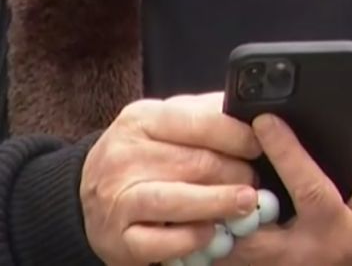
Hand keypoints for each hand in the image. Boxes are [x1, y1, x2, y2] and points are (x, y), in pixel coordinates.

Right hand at [80, 92, 261, 265]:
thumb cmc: (142, 155)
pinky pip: (161, 242)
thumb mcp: (166, 122)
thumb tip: (250, 109)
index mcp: (141, 119)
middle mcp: (124, 156)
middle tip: (256, 180)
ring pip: (178, 200)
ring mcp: (117, 199)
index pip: (200, 122)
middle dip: (236, 173)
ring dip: (220, 202)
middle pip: (196, 163)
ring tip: (247, 203)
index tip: (262, 145)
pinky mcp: (117, 239)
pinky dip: (192, 238)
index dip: (239, 136)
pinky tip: (211, 232)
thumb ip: (204, 114)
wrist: (90, 195)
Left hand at [218, 116, 351, 265]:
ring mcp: (272, 265)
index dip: (286, 153)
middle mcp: (300, 255)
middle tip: (218, 148)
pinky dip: (211, 217)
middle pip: (252, 226)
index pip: (309, 191)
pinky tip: (208, 186)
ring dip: (216, 204)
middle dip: (232, 188)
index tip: (266, 119)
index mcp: (337, 231)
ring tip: (206, 164)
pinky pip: (220, 247)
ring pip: (228, 241)